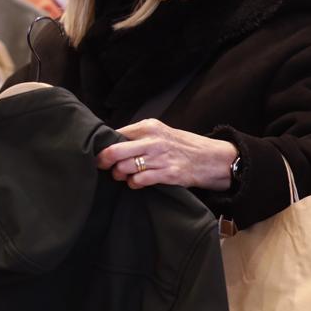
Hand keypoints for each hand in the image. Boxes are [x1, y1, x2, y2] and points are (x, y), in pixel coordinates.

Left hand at [95, 119, 238, 190]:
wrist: (212, 158)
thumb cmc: (182, 146)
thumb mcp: (160, 133)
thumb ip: (138, 136)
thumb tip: (110, 144)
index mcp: (149, 126)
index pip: (116, 134)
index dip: (104, 145)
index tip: (98, 152)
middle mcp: (153, 140)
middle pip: (115, 151)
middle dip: (104, 161)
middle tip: (101, 166)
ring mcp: (160, 157)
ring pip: (125, 167)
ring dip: (119, 174)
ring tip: (121, 175)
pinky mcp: (168, 174)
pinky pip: (139, 181)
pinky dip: (133, 184)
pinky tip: (135, 183)